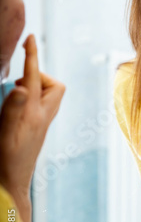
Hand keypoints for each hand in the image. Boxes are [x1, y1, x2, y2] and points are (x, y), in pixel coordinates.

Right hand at [0, 34, 64, 221]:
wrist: (13, 184)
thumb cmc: (6, 160)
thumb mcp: (4, 132)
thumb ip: (12, 108)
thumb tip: (24, 85)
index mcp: (35, 114)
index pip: (36, 77)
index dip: (32, 55)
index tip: (30, 38)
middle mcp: (43, 116)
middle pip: (54, 85)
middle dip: (39, 75)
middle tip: (19, 81)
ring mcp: (43, 123)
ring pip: (49, 95)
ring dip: (36, 87)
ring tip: (16, 93)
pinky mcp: (39, 129)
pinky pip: (42, 105)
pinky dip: (33, 98)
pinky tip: (18, 106)